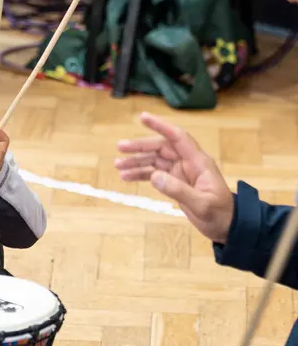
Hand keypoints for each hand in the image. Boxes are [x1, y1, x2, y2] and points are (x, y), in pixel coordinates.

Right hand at [115, 112, 234, 243]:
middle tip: (120, 148)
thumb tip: (154, 176)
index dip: (160, 126)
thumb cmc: (219, 214)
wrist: (228, 227)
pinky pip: (154, 174)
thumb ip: (178, 190)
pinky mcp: (175, 183)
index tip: (142, 118)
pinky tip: (126, 177)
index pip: (177, 138)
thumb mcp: (201, 204)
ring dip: (137, 162)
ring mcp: (180, 173)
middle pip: (161, 148)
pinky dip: (140, 174)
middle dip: (140, 147)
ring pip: (155, 161)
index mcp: (198, 162)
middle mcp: (188, 163)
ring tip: (118, 165)